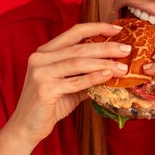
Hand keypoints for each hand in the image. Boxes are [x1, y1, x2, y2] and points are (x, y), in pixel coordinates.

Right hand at [6, 22, 130, 146]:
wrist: (27, 127)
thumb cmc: (50, 105)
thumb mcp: (69, 84)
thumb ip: (85, 73)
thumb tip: (114, 66)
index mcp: (45, 52)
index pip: (74, 32)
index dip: (97, 28)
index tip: (117, 29)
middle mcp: (41, 58)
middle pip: (79, 47)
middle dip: (106, 47)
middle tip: (126, 49)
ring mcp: (41, 73)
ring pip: (78, 63)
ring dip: (104, 63)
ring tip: (123, 67)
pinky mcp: (44, 90)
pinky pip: (75, 82)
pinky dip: (94, 78)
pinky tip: (108, 75)